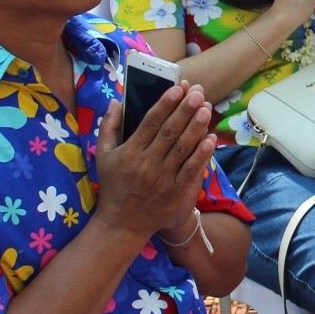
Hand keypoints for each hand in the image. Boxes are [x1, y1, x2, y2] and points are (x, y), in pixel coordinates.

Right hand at [95, 82, 217, 239]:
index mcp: (128, 153)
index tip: (177, 88)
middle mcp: (146, 165)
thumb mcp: (103, 157)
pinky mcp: (175, 193)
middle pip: (169, 132)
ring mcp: (162, 180)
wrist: (122, 224)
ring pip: (183, 148)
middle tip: (198, 93)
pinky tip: (211, 138)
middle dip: (185, 111)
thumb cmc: (113, 186)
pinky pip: (191, 170)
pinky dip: (202, 154)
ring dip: (196, 127)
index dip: (165, 105)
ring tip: (206, 109)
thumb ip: (108, 127)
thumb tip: (115, 101)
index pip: (149, 123)